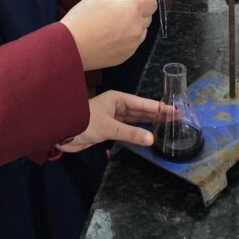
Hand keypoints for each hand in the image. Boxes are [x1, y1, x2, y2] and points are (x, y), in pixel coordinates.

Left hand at [57, 91, 172, 152]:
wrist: (62, 132)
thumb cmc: (84, 122)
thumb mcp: (109, 128)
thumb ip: (130, 134)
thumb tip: (152, 139)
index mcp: (117, 99)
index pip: (143, 103)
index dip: (159, 108)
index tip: (174, 110)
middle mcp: (117, 107)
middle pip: (141, 111)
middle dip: (157, 116)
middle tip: (176, 120)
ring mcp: (113, 119)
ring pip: (135, 122)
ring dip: (148, 125)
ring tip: (166, 128)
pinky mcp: (109, 131)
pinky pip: (127, 131)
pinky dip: (137, 134)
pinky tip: (147, 138)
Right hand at [60, 0, 155, 70]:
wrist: (71, 47)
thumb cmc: (82, 19)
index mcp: (132, 10)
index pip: (153, 2)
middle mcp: (137, 27)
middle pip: (148, 16)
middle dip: (139, 11)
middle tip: (119, 10)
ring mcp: (133, 44)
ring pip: (142, 31)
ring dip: (134, 26)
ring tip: (113, 25)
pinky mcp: (127, 56)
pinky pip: (133, 44)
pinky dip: (127, 39)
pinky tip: (110, 37)